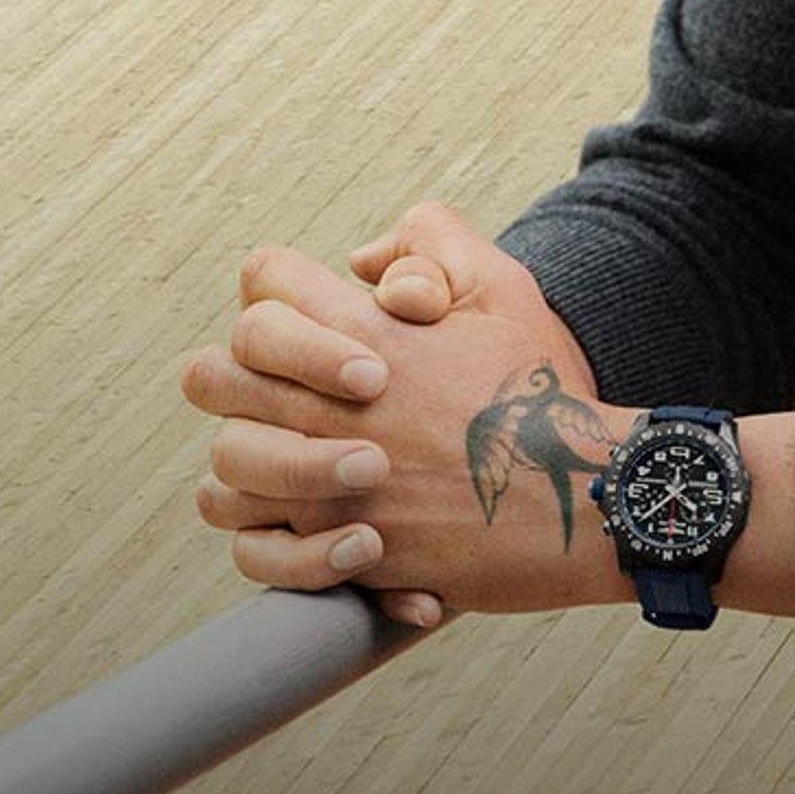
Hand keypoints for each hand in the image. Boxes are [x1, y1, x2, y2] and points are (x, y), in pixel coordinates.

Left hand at [181, 215, 627, 627]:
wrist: (583, 497)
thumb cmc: (542, 393)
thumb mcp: (503, 288)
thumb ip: (433, 242)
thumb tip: (361, 258)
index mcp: (363, 338)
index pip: (264, 283)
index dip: (282, 287)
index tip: (315, 313)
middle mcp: (328, 410)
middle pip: (211, 375)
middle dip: (240, 373)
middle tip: (285, 388)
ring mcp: (326, 486)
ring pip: (223, 464)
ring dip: (253, 456)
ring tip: (301, 458)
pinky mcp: (339, 550)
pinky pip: (253, 545)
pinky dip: (272, 535)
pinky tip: (316, 520)